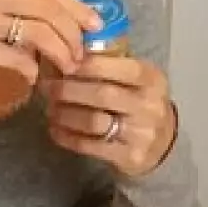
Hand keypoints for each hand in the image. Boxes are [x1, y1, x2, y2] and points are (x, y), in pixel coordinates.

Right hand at [0, 0, 100, 84]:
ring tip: (65, 67)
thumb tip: (47, 16)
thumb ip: (4, 0)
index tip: (93, 24)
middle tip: (82, 53)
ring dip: (61, 52)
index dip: (75, 7)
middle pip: (49, 10)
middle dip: (74, 33)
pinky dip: (33, 69)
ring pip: (40, 33)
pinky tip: (33, 76)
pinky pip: (18, 58)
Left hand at [43, 54, 177, 178]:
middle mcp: (150, 106)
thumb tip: (69, 50)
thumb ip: (109, 65)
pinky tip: (54, 129)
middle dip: (68, 90)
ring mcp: (141, 133)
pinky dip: (66, 136)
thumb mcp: (135, 81)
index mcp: (152, 80)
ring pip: (93, 121)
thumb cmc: (138, 104)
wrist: (161, 145)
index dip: (89, 65)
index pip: (123, 68)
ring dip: (64, 114)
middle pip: (102, 94)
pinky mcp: (129, 156)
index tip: (64, 64)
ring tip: (50, 109)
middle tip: (46, 87)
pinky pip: (89, 145)